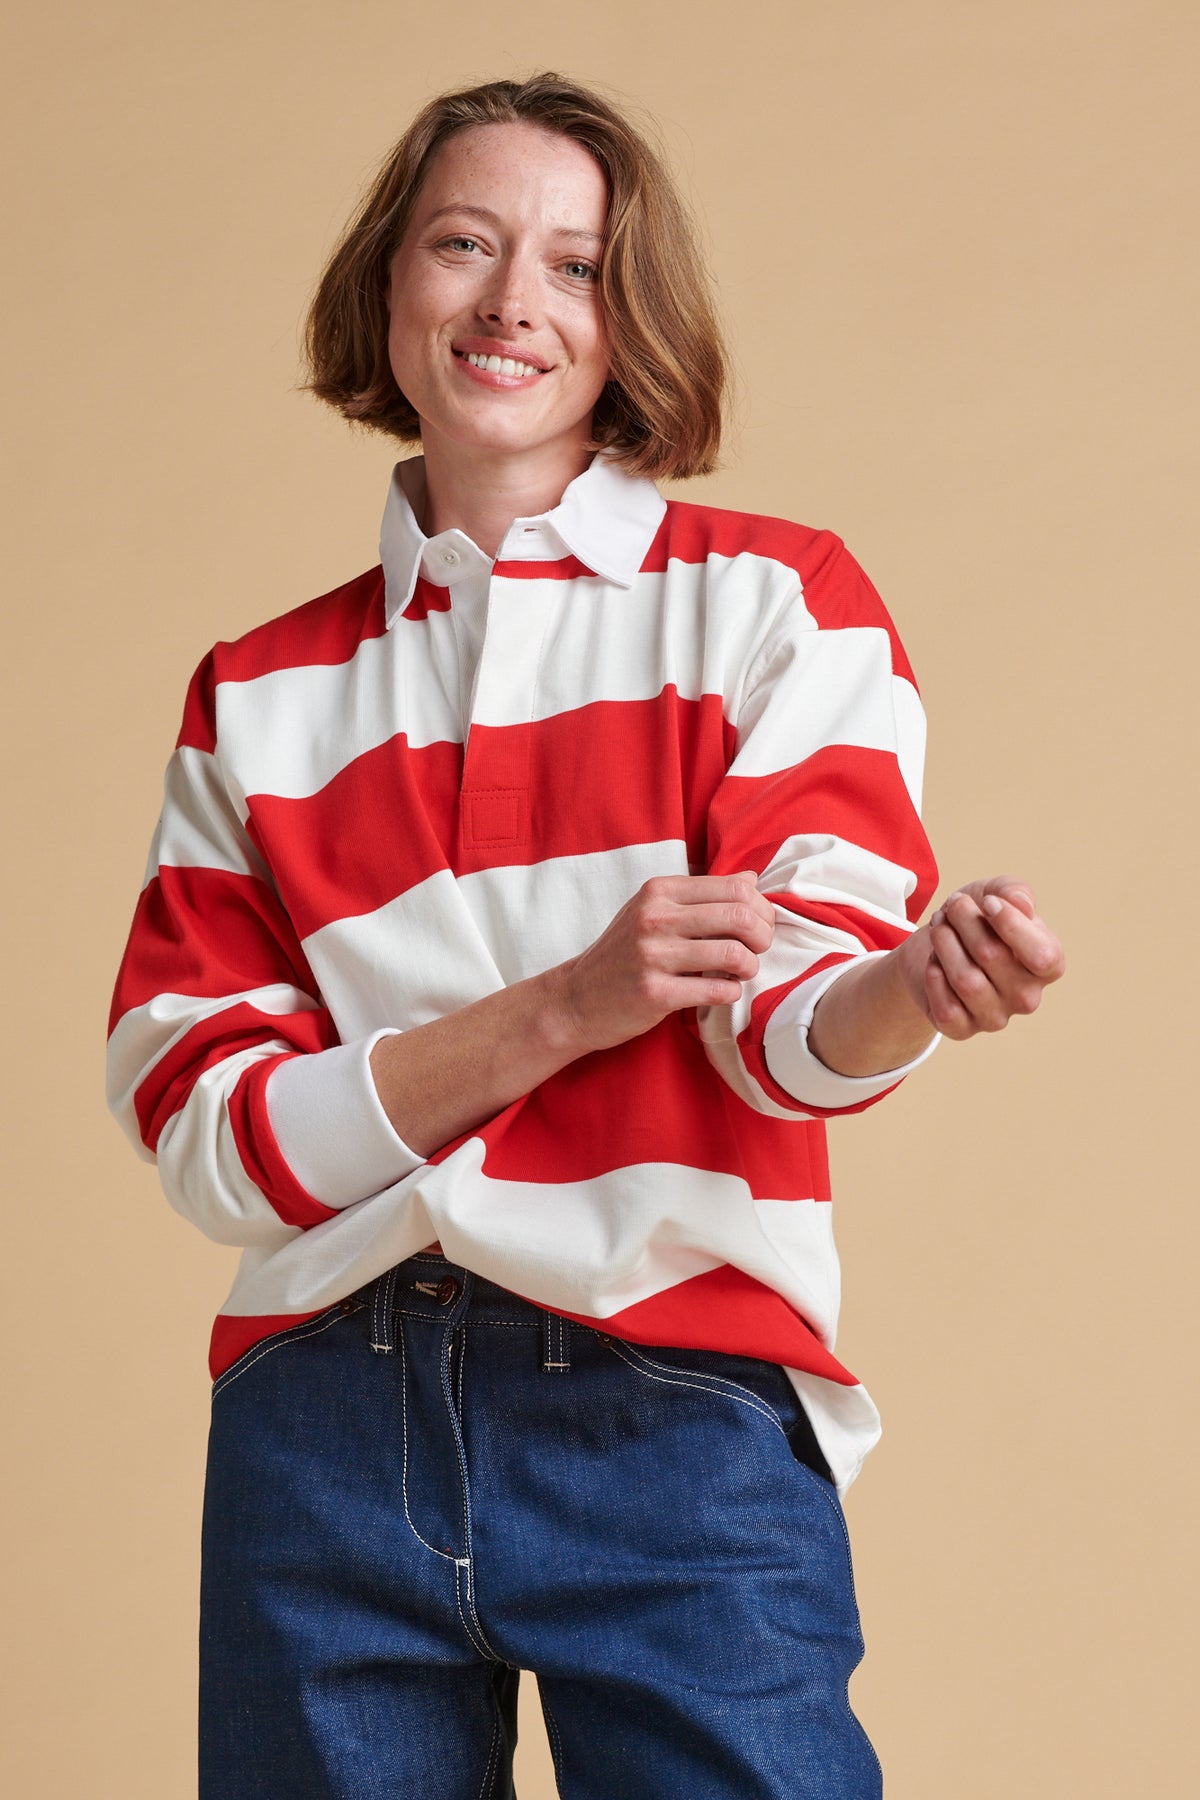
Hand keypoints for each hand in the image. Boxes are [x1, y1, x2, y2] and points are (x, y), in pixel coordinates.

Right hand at [555, 872, 774, 1053]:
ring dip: (749, 967)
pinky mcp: (654, 993)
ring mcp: (652, 955)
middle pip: (739, 916)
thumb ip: (700, 895)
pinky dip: (730, 993)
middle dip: (763, 936)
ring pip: (732, 954)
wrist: (576, 999)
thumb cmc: (623, 954)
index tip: (759, 926)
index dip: (761, 909)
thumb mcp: (653, 911)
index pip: (735, 888)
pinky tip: (722, 992)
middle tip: (758, 951)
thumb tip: (751, 879)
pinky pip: (715, 990)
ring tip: (740, 973)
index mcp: (659, 891)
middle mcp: (655, 917)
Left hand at [897, 876, 1064, 1041]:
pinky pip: (946, 1008)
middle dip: (964, 920)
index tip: (986, 901)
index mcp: (1048, 964)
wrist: (935, 946)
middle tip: (953, 905)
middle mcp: (1027, 997)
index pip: (1042, 955)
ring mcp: (996, 1017)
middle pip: (992, 955)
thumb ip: (1014, 892)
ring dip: (943, 943)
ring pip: (965, 981)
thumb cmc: (976, 920)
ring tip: (939, 927)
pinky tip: (935, 963)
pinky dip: (933, 977)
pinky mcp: (962, 1030)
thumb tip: (1020, 905)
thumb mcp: (995, 894)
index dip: (1010, 923)